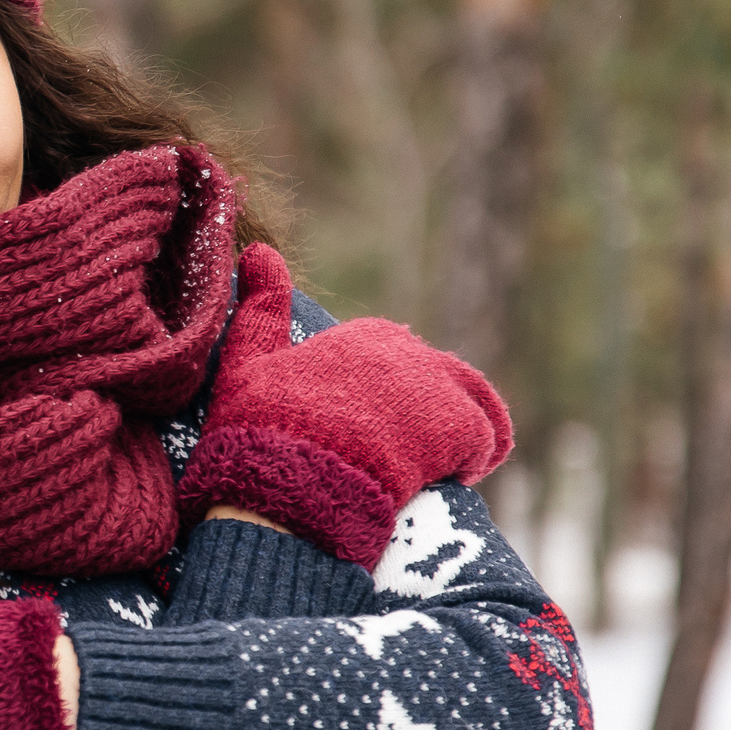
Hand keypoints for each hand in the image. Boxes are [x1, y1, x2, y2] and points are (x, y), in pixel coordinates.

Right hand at [180, 244, 511, 568]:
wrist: (287, 480)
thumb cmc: (259, 429)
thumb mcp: (245, 363)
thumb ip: (260, 308)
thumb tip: (258, 249)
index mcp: (363, 337)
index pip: (397, 360)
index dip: (387, 398)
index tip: (366, 431)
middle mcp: (406, 352)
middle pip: (441, 382)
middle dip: (429, 417)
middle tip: (399, 458)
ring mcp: (436, 389)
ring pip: (473, 406)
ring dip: (460, 435)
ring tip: (438, 468)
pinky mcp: (459, 428)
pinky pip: (485, 442)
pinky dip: (470, 462)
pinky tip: (449, 479)